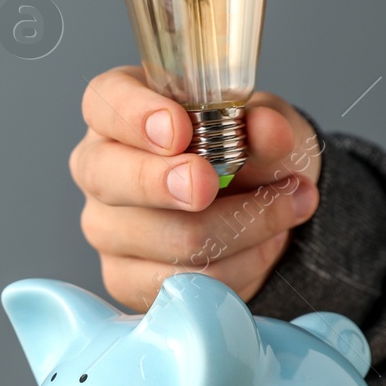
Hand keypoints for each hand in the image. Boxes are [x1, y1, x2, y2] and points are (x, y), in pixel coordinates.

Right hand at [69, 66, 322, 310]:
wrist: (259, 207)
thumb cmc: (246, 152)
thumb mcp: (265, 127)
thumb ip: (266, 125)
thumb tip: (268, 130)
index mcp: (119, 112)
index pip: (104, 102)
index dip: (134, 115)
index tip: (178, 129)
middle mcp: (99, 168)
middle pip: (107, 176)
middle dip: (161, 182)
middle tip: (209, 183)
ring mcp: (106, 227)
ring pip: (165, 236)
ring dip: (241, 225)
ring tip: (286, 205)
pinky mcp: (124, 279)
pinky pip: (184, 282)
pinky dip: (240, 264)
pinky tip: (263, 243)